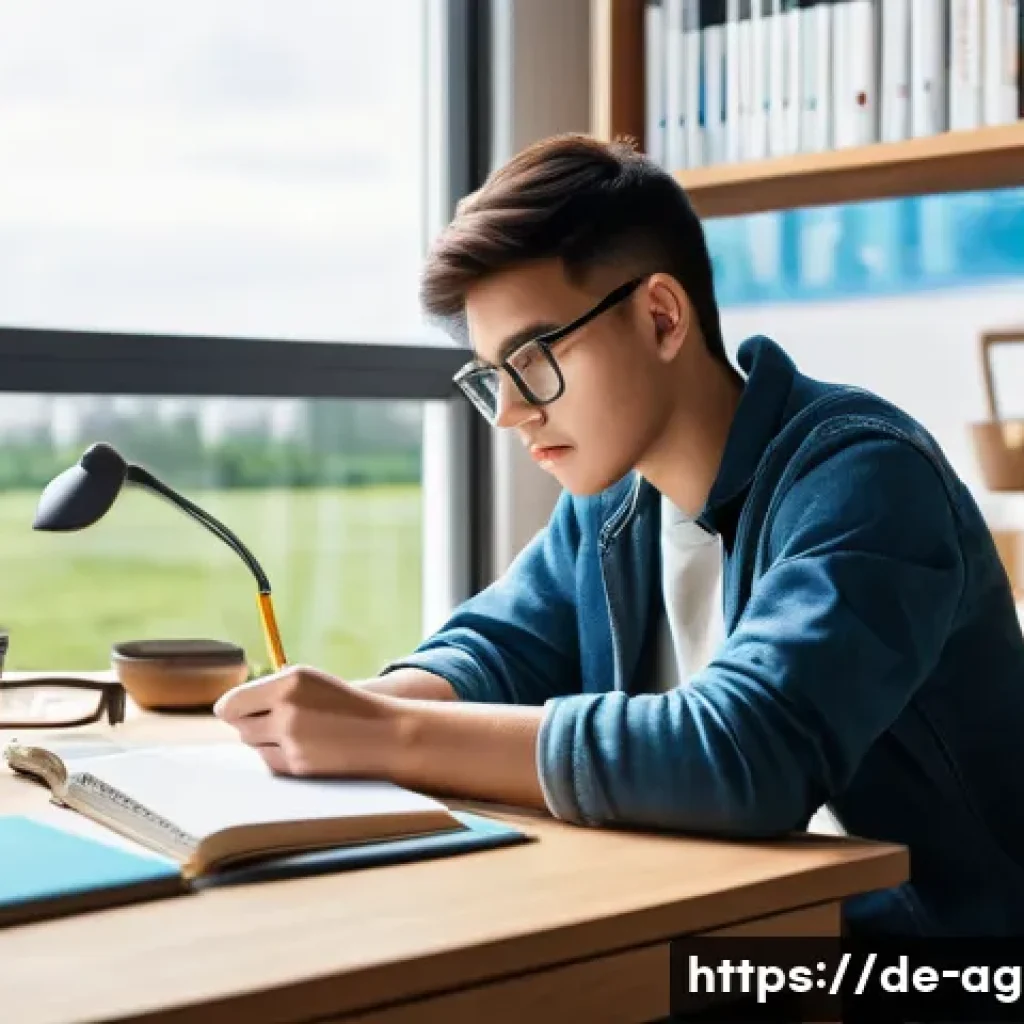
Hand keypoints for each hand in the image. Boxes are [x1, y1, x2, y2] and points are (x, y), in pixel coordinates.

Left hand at [213, 664, 401, 777]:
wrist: (383, 733)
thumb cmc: (343, 704)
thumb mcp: (310, 682)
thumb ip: (270, 689)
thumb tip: (225, 709)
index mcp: (290, 680)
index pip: (232, 702)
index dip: (232, 707)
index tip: (238, 709)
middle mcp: (288, 707)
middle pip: (239, 724)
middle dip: (252, 722)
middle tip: (278, 718)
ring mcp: (292, 739)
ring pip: (252, 744)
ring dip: (264, 739)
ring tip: (296, 732)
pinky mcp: (297, 765)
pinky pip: (268, 761)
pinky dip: (278, 756)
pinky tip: (304, 748)